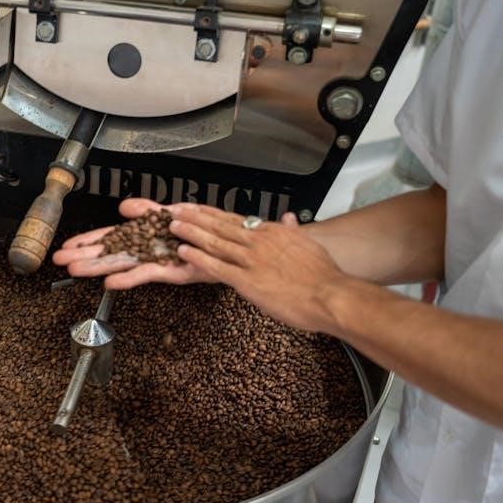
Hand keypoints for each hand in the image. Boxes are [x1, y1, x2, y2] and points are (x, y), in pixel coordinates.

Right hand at [52, 199, 213, 288]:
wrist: (229, 242)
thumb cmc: (203, 228)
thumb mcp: (172, 212)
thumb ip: (148, 210)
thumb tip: (123, 206)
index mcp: (144, 235)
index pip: (110, 237)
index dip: (88, 241)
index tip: (68, 246)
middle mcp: (146, 250)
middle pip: (109, 253)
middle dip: (84, 256)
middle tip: (60, 260)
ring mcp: (156, 261)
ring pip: (122, 264)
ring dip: (98, 268)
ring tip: (75, 270)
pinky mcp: (172, 271)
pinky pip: (147, 274)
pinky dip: (129, 278)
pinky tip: (110, 283)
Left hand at [170, 205, 349, 332]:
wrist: (330, 295)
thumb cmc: (323, 275)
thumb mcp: (309, 246)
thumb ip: (294, 231)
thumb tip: (289, 218)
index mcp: (272, 233)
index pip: (235, 219)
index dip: (213, 213)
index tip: (197, 208)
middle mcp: (258, 242)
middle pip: (220, 226)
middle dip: (195, 218)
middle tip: (176, 211)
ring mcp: (251, 261)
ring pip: (214, 242)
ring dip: (191, 233)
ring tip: (173, 226)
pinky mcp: (247, 281)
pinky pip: (217, 267)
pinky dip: (198, 258)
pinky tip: (184, 252)